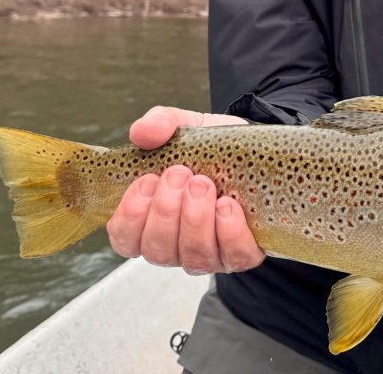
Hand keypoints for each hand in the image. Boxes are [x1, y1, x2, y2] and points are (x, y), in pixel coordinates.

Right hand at [106, 106, 265, 274]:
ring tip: (204, 184)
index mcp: (151, 220)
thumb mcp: (186, 128)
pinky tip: (228, 206)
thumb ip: (160, 124)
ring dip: (196, 220)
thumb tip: (141, 132)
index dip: (130, 216)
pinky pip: (235, 258)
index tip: (147, 180)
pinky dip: (230, 234)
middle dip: (166, 211)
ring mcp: (210, 254)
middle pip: (157, 251)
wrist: (257, 149)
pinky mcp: (243, 254)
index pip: (125, 238)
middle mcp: (176, 245)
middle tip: (180, 173)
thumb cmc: (211, 147)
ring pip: (194, 257)